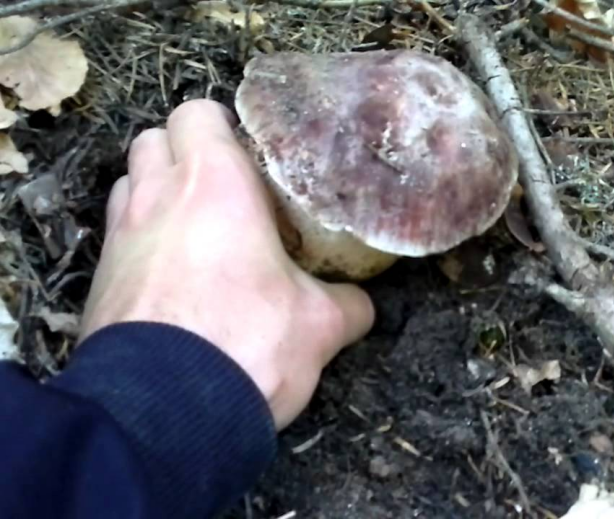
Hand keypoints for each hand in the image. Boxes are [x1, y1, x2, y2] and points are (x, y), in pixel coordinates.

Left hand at [79, 99, 374, 429]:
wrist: (165, 411)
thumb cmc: (248, 342)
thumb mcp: (320, 325)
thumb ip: (349, 305)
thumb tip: (364, 304)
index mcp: (215, 183)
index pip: (198, 112)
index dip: (223, 128)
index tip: (252, 158)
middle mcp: (157, 196)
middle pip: (154, 138)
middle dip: (185, 153)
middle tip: (226, 189)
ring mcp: (119, 236)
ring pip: (130, 182)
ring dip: (157, 192)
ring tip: (197, 228)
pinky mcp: (100, 278)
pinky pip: (118, 235)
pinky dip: (141, 239)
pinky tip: (174, 276)